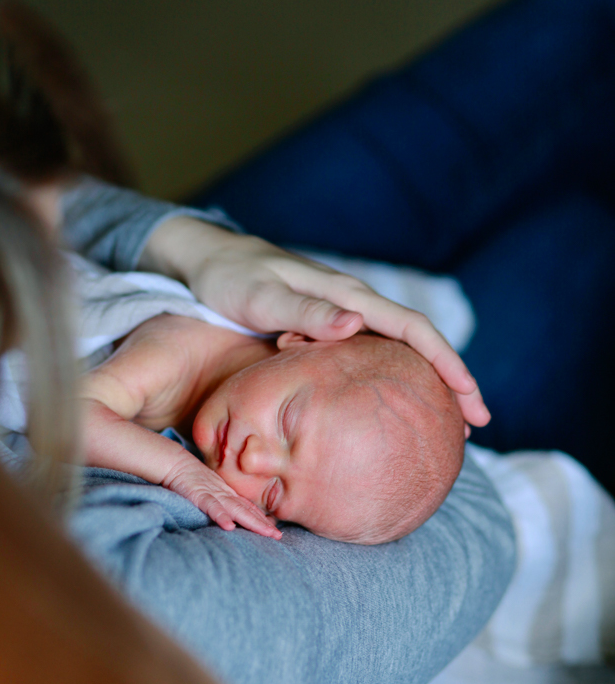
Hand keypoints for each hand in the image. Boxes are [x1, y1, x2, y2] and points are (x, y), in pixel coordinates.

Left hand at [140, 217, 489, 426]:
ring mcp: (342, 317)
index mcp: (346, 296)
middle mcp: (353, 305)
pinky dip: (396, 379)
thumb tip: (357, 323)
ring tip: (448, 422)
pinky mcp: (328, 328)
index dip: (445, 362)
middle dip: (451, 379)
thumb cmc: (229, 279)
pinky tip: (397, 403)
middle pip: (417, 343)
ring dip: (428, 382)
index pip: (412, 329)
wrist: (208, 261)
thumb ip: (304, 309)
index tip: (469, 396)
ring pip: (399, 351)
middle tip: (475, 423)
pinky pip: (374, 356)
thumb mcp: (260, 295)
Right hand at [160, 444, 281, 538]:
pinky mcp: (199, 495)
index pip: (248, 508)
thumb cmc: (189, 479)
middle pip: (247, 510)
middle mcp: (224, 494)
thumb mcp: (208, 492)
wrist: (174, 463)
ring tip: (266, 532)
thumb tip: (229, 518)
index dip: (261, 519)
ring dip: (252, 522)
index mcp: (227, 494)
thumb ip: (219, 502)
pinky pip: (212, 507)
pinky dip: (221, 516)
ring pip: (236, 509)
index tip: (275, 531)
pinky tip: (229, 526)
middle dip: (263, 524)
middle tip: (278, 536)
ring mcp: (213, 494)